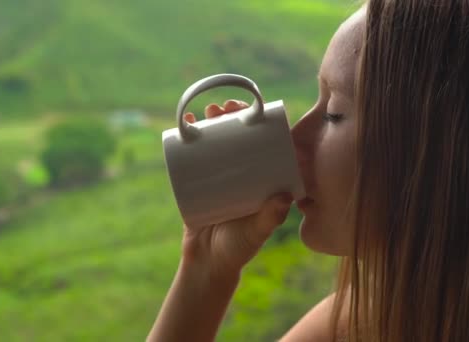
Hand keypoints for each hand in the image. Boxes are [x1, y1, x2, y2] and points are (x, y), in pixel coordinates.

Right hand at [181, 100, 293, 278]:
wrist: (206, 263)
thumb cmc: (238, 248)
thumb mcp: (256, 232)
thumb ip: (270, 218)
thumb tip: (285, 196)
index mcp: (259, 179)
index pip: (262, 144)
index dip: (258, 124)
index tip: (253, 110)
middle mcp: (240, 174)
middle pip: (236, 137)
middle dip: (231, 117)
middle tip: (224, 108)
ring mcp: (217, 176)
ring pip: (215, 142)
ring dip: (210, 122)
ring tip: (206, 112)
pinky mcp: (196, 181)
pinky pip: (192, 156)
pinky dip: (186, 138)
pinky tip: (183, 122)